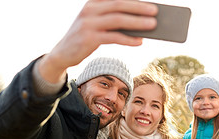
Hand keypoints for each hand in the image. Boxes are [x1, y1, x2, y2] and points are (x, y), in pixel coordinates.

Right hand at [39, 0, 156, 82]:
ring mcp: (88, 23)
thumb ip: (113, 19)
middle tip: (155, 11)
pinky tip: (139, 41)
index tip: (150, 1)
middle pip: (119, 5)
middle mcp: (89, 9)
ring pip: (118, 20)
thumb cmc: (85, 37)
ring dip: (137, 22)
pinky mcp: (89, 38)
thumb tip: (140, 22)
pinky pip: (113, 37)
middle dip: (139, 8)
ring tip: (152, 25)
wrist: (62, 54)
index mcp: (93, 2)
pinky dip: (128, 39)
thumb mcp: (97, 24)